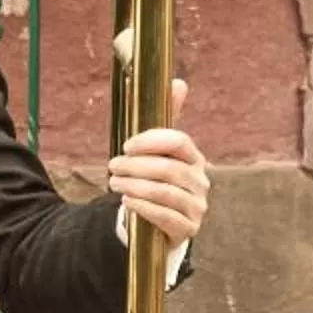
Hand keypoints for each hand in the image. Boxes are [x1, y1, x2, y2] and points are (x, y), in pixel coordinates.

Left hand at [109, 78, 209, 250]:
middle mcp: (200, 182)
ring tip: (114, 183)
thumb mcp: (158, 152)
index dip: (150, 141)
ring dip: (134, 185)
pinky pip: (165, 216)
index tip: (126, 145)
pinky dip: (142, 206)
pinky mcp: (187, 229)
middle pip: (168, 168)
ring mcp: (196, 207)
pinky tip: (127, 201)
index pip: (179, 142)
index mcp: (194, 159)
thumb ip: (165, 121)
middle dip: (135, 166)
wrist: (160, 222)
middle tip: (112, 166)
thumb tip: (178, 83)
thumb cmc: (156, 181)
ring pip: (165, 192)